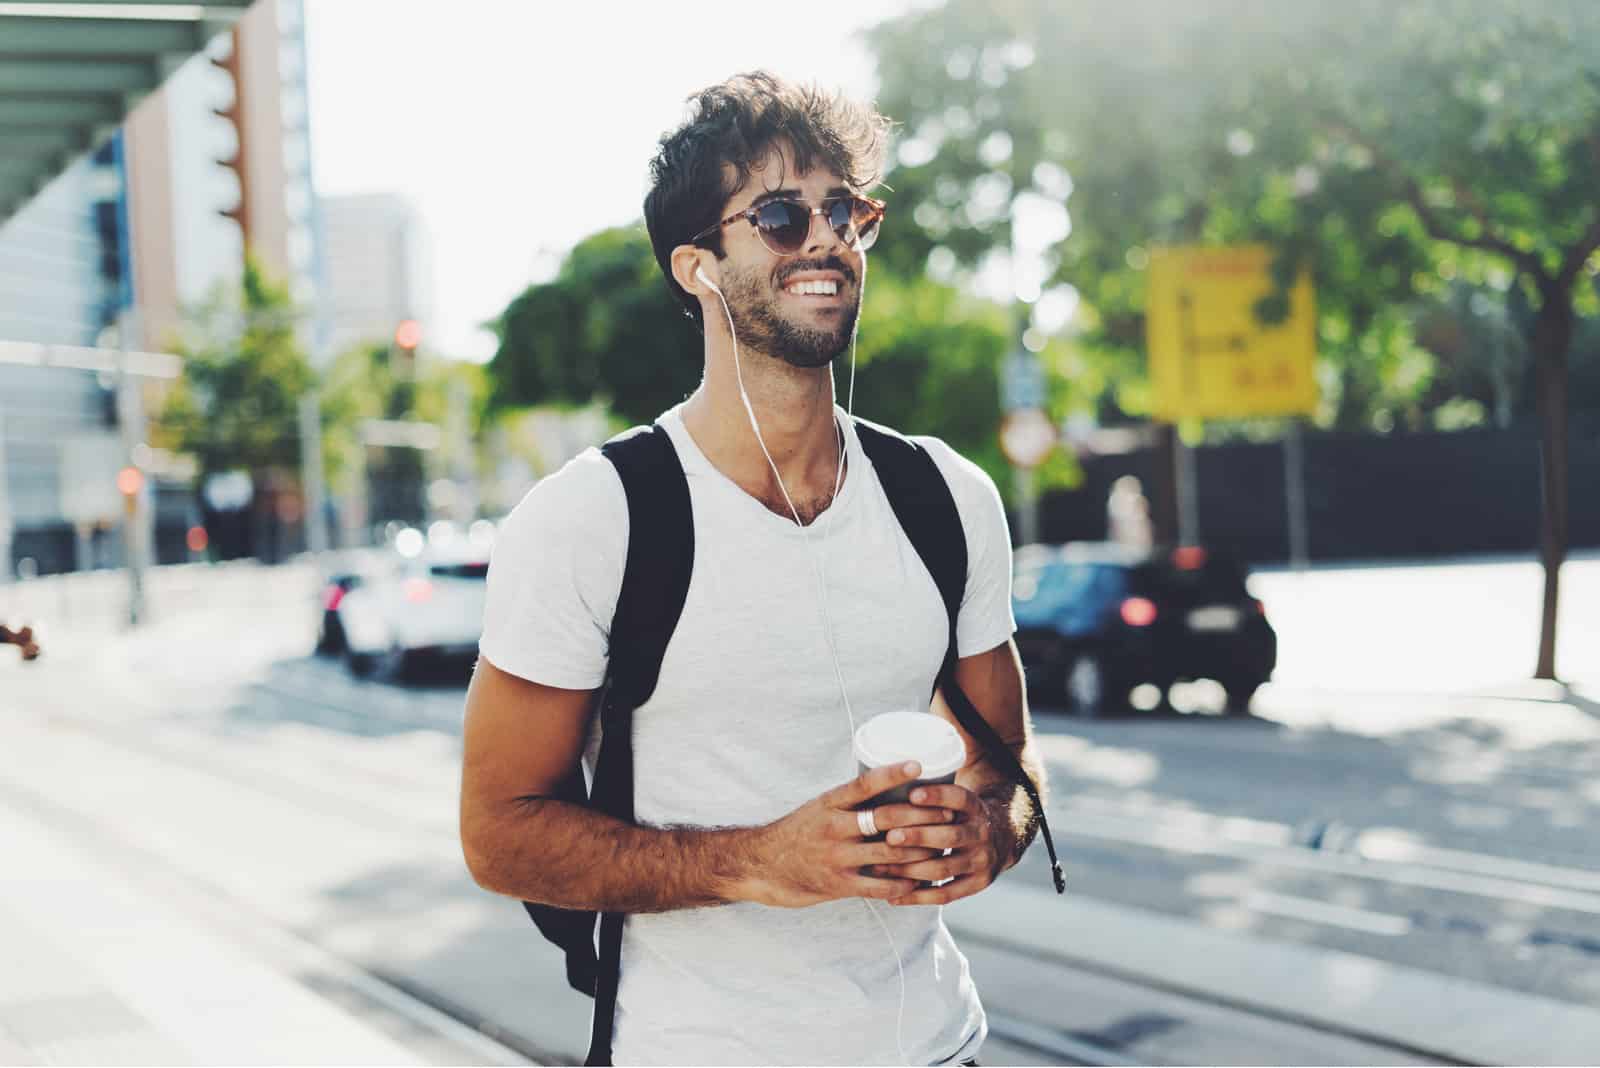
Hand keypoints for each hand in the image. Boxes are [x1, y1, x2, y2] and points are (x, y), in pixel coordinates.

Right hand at [740, 761, 952, 908]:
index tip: (918, 763)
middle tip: (949, 813)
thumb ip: (851, 802)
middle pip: (886, 818)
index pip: (864, 783)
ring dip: (921, 850)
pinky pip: (880, 884)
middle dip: (921, 816)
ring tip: (945, 846)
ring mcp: (837, 857)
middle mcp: (834, 827)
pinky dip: (905, 882)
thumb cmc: (800, 831)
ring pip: (890, 851)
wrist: (765, 866)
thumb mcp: (820, 807)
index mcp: (830, 803)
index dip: (892, 773)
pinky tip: (922, 879)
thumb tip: (892, 785)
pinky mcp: (840, 884)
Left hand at [873, 783, 1004, 906]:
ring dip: (910, 867)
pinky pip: (944, 894)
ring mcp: (980, 862)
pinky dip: (918, 896)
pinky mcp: (975, 885)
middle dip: (917, 836)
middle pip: (948, 836)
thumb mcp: (958, 790)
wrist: (1005, 837)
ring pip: (942, 867)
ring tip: (880, 865)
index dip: (937, 796)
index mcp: (976, 806)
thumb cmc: (964, 810)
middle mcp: (981, 833)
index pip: (959, 798)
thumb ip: (932, 777)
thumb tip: (894, 744)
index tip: (913, 793)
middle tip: (888, 834)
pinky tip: (893, 895)